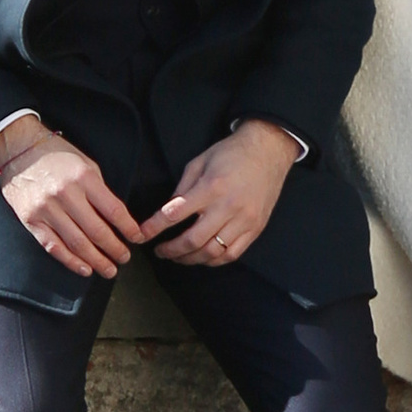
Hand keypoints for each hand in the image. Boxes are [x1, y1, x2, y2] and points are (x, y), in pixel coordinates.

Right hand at [0, 120, 145, 278]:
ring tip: (109, 269)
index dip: (128, 227)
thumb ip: (99, 189)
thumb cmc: (55, 155)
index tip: (137, 237)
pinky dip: (70, 261)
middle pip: (96, 230)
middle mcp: (65, 194)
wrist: (17, 150)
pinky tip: (84, 268)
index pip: (113, 209)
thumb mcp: (84, 163)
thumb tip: (115, 218)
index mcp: (83, 177)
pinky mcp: (31, 220)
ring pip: (76, 242)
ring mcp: (46, 209)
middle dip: (114, 248)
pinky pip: (53, 246)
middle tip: (124, 258)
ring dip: (96, 260)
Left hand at [146, 119, 296, 268]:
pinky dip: (213, 260)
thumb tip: (168, 211)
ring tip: (178, 257)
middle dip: (171, 250)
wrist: (269, 151)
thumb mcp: (200, 161)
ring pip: (212, 252)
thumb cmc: (232, 153)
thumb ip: (183, 187)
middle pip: (193, 240)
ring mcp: (244, 220)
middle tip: (160, 251)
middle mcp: (228, 206)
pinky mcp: (255, 228)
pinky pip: (232, 254)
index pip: (175, 213)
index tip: (142, 234)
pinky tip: (202, 257)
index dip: (154, 227)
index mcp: (211, 187)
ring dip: (190, 259)